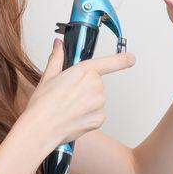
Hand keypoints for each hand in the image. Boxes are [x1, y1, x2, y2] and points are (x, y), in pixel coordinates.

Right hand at [20, 38, 137, 150]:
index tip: (130, 58)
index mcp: (84, 71)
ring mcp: (99, 104)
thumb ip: (57, 58)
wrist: (41, 128)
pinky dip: (87, 115)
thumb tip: (58, 46)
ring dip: (86, 102)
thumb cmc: (43, 104)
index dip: (123, 60)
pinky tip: (74, 117)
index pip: (111, 62)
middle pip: (96, 83)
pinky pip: (96, 114)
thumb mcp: (48, 77)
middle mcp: (96, 86)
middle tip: (68, 95)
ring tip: (68, 108)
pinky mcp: (99, 119)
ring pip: (96, 100)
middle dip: (85, 88)